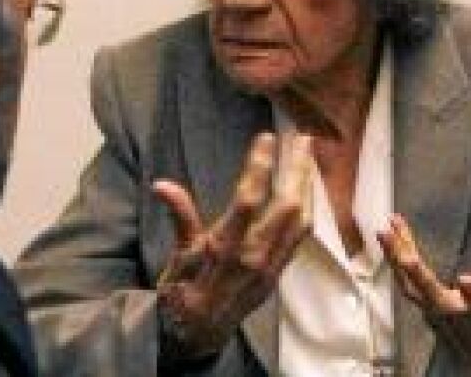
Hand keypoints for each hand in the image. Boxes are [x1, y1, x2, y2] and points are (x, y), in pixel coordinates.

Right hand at [151, 132, 314, 362]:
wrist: (197, 332)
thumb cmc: (183, 291)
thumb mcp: (176, 253)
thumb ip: (179, 216)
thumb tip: (162, 185)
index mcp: (224, 248)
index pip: (248, 199)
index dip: (259, 166)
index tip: (266, 138)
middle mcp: (253, 257)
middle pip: (287, 206)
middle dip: (298, 170)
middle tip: (302, 139)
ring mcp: (270, 267)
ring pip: (300, 221)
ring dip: (308, 187)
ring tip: (308, 159)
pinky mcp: (278, 274)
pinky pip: (300, 238)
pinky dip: (306, 211)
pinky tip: (307, 194)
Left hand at [379, 214, 470, 373]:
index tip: (466, 281)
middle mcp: (456, 316)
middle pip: (431, 293)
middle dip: (414, 270)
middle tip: (398, 243)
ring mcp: (435, 313)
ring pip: (411, 285)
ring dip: (397, 255)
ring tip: (386, 228)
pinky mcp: (424, 307)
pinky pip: (406, 281)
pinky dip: (398, 257)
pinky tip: (393, 235)